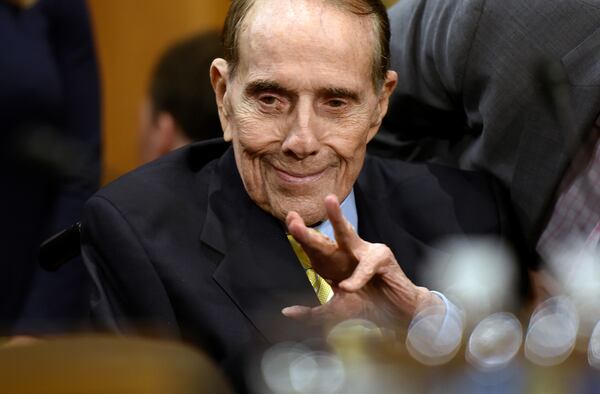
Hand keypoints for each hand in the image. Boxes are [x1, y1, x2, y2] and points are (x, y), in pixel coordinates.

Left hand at [283, 194, 440, 325]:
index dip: (303, 238)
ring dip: (338, 218)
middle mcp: (349, 254)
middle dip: (309, 231)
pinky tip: (347, 287)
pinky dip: (357, 278)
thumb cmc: (370, 309)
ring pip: (348, 234)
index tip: (289, 223)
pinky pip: (367, 265)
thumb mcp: (337, 313)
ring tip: (330, 203)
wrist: (400, 317)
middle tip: (292, 219)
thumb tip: (286, 311)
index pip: (316, 248)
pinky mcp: (384, 259)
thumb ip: (313, 313)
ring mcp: (367, 253)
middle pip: (326, 239)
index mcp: (337, 264)